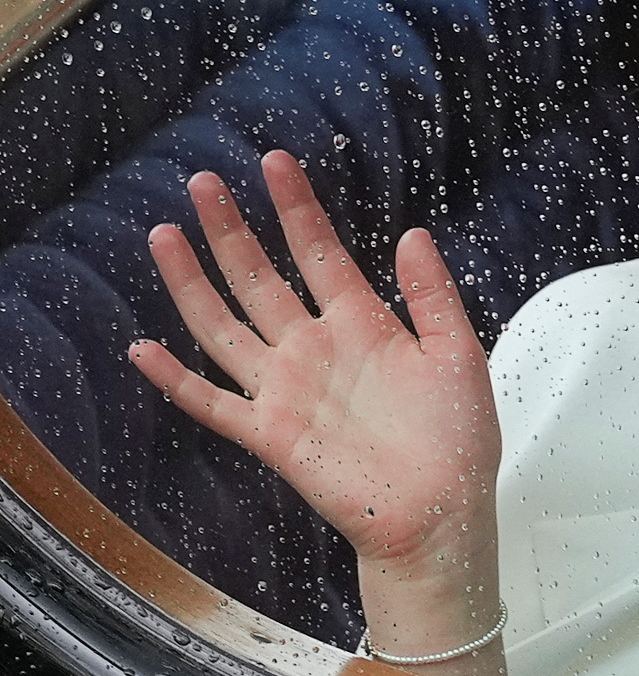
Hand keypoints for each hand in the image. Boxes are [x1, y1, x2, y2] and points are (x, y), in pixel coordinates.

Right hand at [129, 152, 504, 672]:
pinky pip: (213, 403)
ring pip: (226, 326)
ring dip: (194, 283)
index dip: (297, 209)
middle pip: (262, 278)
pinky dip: (175, 380)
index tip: (276, 163)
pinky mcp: (270, 434)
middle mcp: (316, 349)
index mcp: (364, 324)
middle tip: (204, 182)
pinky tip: (143, 350)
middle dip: (232, 230)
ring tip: (166, 234)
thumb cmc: (458, 440)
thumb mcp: (458, 353)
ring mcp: (287, 389)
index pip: (320, 253)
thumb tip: (413, 233)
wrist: (442, 513)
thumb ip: (434, 294)